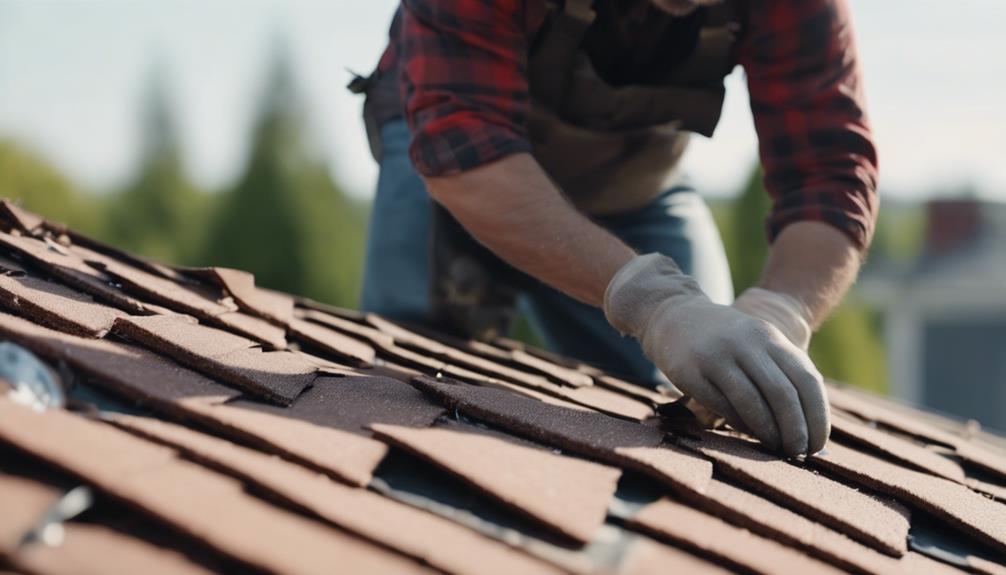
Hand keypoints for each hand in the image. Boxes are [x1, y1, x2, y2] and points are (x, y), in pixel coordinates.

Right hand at [604, 254, 829, 456]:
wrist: (675, 317)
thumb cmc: (726, 341)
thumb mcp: (759, 343)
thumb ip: (783, 373)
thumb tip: (809, 424)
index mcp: (769, 337)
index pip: (806, 381)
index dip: (818, 417)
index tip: (818, 444)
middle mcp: (746, 345)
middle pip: (782, 394)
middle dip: (795, 430)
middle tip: (798, 453)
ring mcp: (717, 357)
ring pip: (752, 403)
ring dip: (769, 433)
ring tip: (776, 449)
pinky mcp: (691, 373)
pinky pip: (722, 406)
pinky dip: (740, 425)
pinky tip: (748, 434)